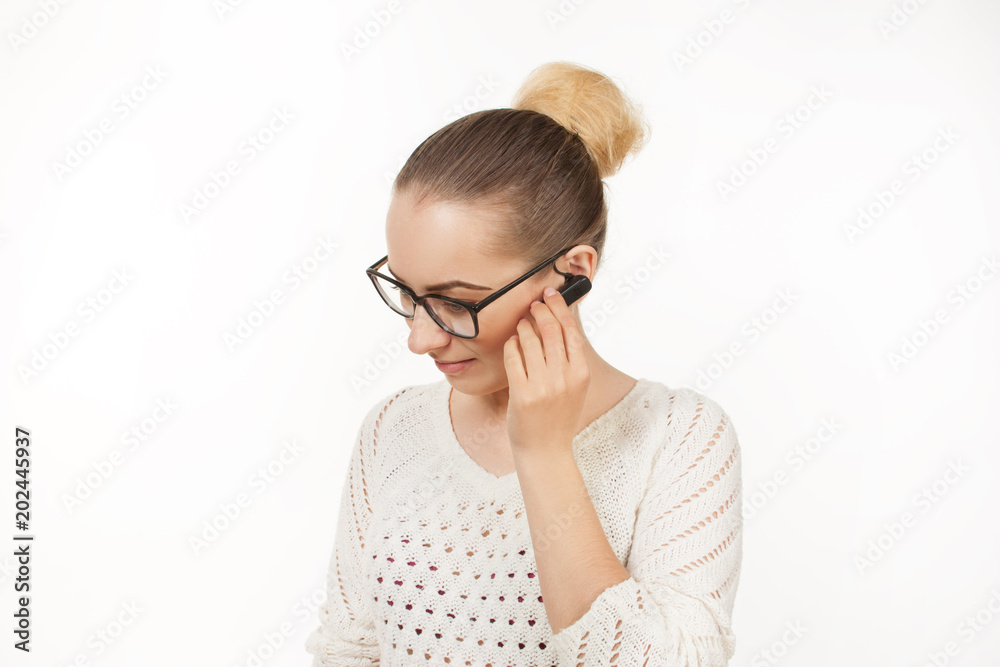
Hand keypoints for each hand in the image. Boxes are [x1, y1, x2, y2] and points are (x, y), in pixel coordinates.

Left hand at [503, 286, 590, 460]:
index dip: (559, 308)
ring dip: (523, 327)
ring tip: (521, 325)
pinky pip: (513, 358)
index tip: (550, 295)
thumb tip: (559, 322)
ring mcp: (543, 387)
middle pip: (551, 330)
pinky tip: (511, 343)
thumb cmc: (558, 416)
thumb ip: (570, 359)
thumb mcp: (575, 388)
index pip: (570, 330)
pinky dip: (511, 346)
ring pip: (530, 341)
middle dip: (541, 311)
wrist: (546, 451)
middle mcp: (564, 378)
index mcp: (580, 374)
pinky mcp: (522, 394)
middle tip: (533, 304)